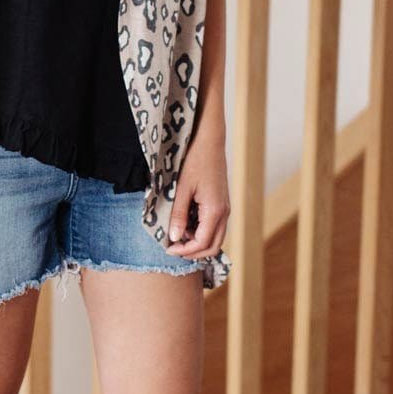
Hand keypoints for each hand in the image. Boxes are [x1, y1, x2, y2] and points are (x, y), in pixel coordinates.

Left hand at [164, 125, 229, 257]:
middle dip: (193, 252)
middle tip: (173, 248)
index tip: (168, 248)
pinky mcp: (221, 203)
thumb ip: (178, 215)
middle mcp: (224, 213)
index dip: (184, 251)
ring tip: (178, 234)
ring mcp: (224, 208)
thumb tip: (175, 238)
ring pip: (215, 238)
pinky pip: (214, 226)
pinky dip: (201, 232)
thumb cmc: (194, 161)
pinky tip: (186, 223)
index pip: (202, 244)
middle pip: (213, 246)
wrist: (208, 141)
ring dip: (197, 242)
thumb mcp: (181, 189)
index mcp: (215, 211)